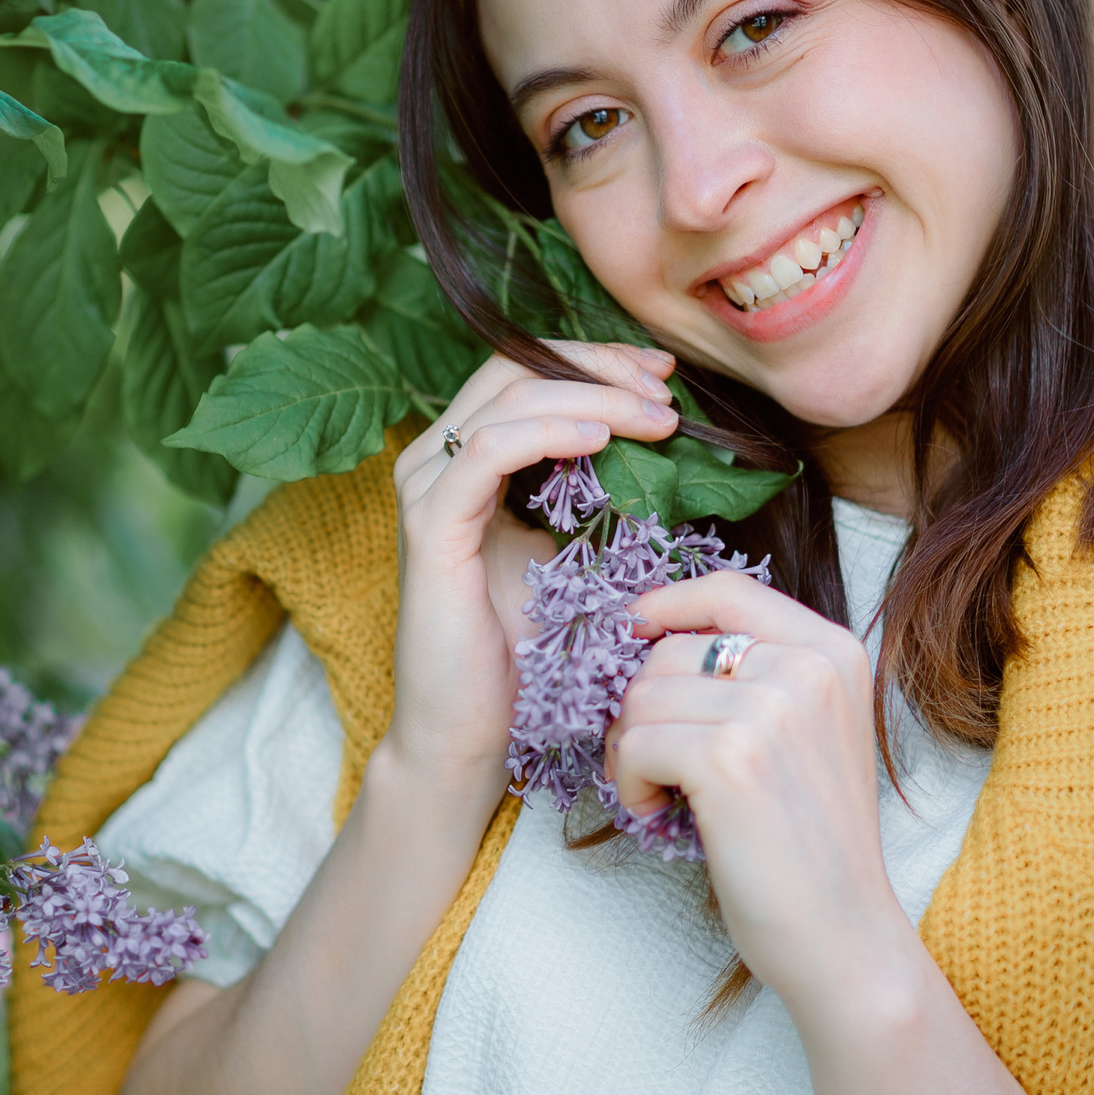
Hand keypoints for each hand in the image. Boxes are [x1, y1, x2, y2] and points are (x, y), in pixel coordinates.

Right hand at [382, 341, 679, 816]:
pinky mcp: (431, 527)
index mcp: (464, 460)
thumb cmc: (521, 655)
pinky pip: (488, 452)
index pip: (525, 371)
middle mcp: (434, 461)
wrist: (468, 734)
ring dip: (593, 396)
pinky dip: (549, 432)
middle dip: (600, 365)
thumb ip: (591, 492)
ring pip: (509, 399)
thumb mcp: (568, 554)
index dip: (595, 360)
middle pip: (516, 368)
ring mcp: (426, 489)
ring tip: (656, 415)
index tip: (664, 373)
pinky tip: (603, 438)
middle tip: (667, 385)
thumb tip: (660, 442)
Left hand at [607, 572, 905, 998]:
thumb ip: (761, 674)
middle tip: (659, 765)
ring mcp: (770, 709)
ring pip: (642, 696)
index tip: (634, 633)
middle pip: (669, 649)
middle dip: (643, 706)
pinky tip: (659, 812)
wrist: (844, 934)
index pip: (728, 590)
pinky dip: (628, 782)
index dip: (666, 605)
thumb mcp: (811, 731)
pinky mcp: (729, 758)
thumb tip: (654, 633)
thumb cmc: (812, 842)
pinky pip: (634, 743)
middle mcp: (807, 668)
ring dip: (631, 749)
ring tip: (664, 793)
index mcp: (834, 652)